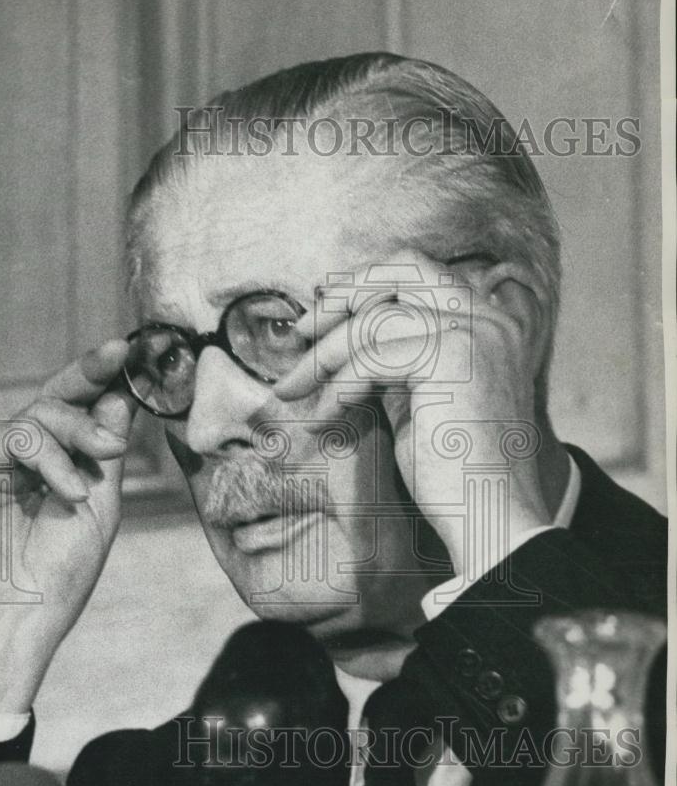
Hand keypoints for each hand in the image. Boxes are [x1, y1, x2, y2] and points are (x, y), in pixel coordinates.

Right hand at [0, 339, 136, 714]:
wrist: (9, 621)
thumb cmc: (56, 577)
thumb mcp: (99, 508)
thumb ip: (105, 454)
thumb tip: (122, 396)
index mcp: (65, 466)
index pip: (86, 413)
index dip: (110, 383)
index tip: (141, 354)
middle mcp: (32, 458)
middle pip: (60, 397)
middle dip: (92, 370)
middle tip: (121, 351)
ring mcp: (1, 459)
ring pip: (43, 412)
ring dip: (80, 427)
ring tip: (106, 455)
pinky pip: (17, 435)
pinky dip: (49, 456)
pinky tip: (69, 490)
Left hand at [274, 257, 550, 576]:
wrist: (491, 520)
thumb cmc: (455, 477)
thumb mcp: (421, 403)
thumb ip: (397, 365)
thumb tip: (346, 344)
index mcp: (488, 325)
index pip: (420, 272)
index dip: (366, 284)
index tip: (322, 313)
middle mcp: (488, 318)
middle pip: (403, 266)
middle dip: (343, 293)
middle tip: (301, 332)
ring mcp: (473, 333)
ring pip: (375, 317)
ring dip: (325, 355)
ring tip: (294, 391)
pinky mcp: (450, 357)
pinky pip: (370, 356)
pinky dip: (337, 388)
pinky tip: (323, 420)